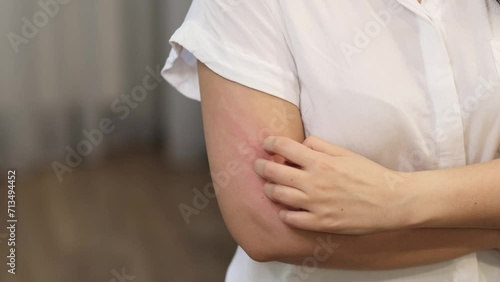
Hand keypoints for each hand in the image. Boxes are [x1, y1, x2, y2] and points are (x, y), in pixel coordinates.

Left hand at [254, 135, 415, 234]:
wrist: (391, 201)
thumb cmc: (370, 174)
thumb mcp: (345, 152)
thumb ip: (320, 145)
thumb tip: (300, 142)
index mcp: (320, 161)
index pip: (283, 147)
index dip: (270, 142)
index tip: (267, 143)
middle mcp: (313, 182)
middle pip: (273, 171)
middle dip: (260, 165)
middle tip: (258, 164)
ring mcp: (315, 204)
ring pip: (277, 194)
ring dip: (269, 188)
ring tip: (270, 186)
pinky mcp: (320, 223)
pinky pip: (290, 218)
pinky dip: (283, 212)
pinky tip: (285, 208)